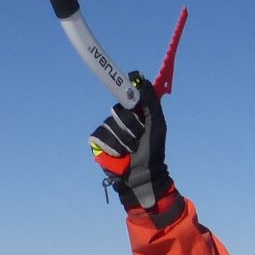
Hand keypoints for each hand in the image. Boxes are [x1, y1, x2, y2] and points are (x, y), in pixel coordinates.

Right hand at [90, 81, 172, 209]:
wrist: (143, 174)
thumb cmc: (153, 150)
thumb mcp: (157, 124)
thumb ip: (152, 103)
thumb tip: (142, 80)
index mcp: (133, 112)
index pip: (125, 94)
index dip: (126, 88)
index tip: (130, 82)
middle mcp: (118, 118)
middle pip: (119, 110)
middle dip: (132, 125)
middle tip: (139, 136)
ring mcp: (107, 129)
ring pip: (111, 125)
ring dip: (125, 140)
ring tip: (131, 150)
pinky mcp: (97, 141)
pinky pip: (102, 136)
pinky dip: (114, 146)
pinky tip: (120, 154)